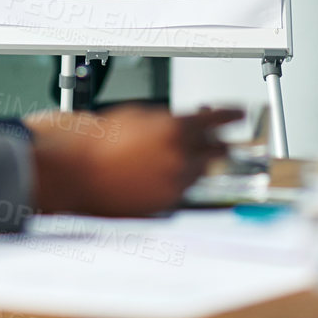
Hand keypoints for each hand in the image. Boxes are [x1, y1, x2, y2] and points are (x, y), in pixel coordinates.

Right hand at [30, 104, 242, 216]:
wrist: (79, 172)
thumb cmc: (100, 142)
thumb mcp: (139, 116)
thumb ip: (170, 119)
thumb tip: (192, 121)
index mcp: (176, 128)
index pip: (219, 119)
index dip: (232, 115)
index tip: (239, 115)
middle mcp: (182, 156)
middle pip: (220, 149)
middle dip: (221, 142)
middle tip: (219, 139)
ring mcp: (176, 182)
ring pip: (204, 171)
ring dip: (198, 161)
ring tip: (179, 157)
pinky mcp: (167, 202)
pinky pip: (185, 188)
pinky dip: (180, 179)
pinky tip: (163, 173)